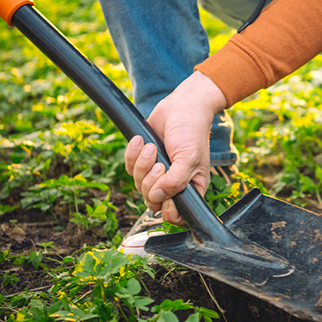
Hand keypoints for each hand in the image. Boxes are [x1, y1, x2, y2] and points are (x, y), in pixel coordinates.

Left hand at [124, 71, 226, 226]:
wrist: (180, 106)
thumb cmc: (191, 131)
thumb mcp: (189, 157)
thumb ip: (175, 181)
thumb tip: (157, 198)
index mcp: (191, 188)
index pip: (178, 216)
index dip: (169, 212)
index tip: (166, 198)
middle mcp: (174, 184)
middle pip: (153, 201)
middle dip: (151, 182)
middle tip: (160, 163)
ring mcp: (158, 174)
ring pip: (140, 185)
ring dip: (141, 164)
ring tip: (151, 147)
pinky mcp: (143, 161)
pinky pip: (129, 168)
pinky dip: (132, 154)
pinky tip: (140, 141)